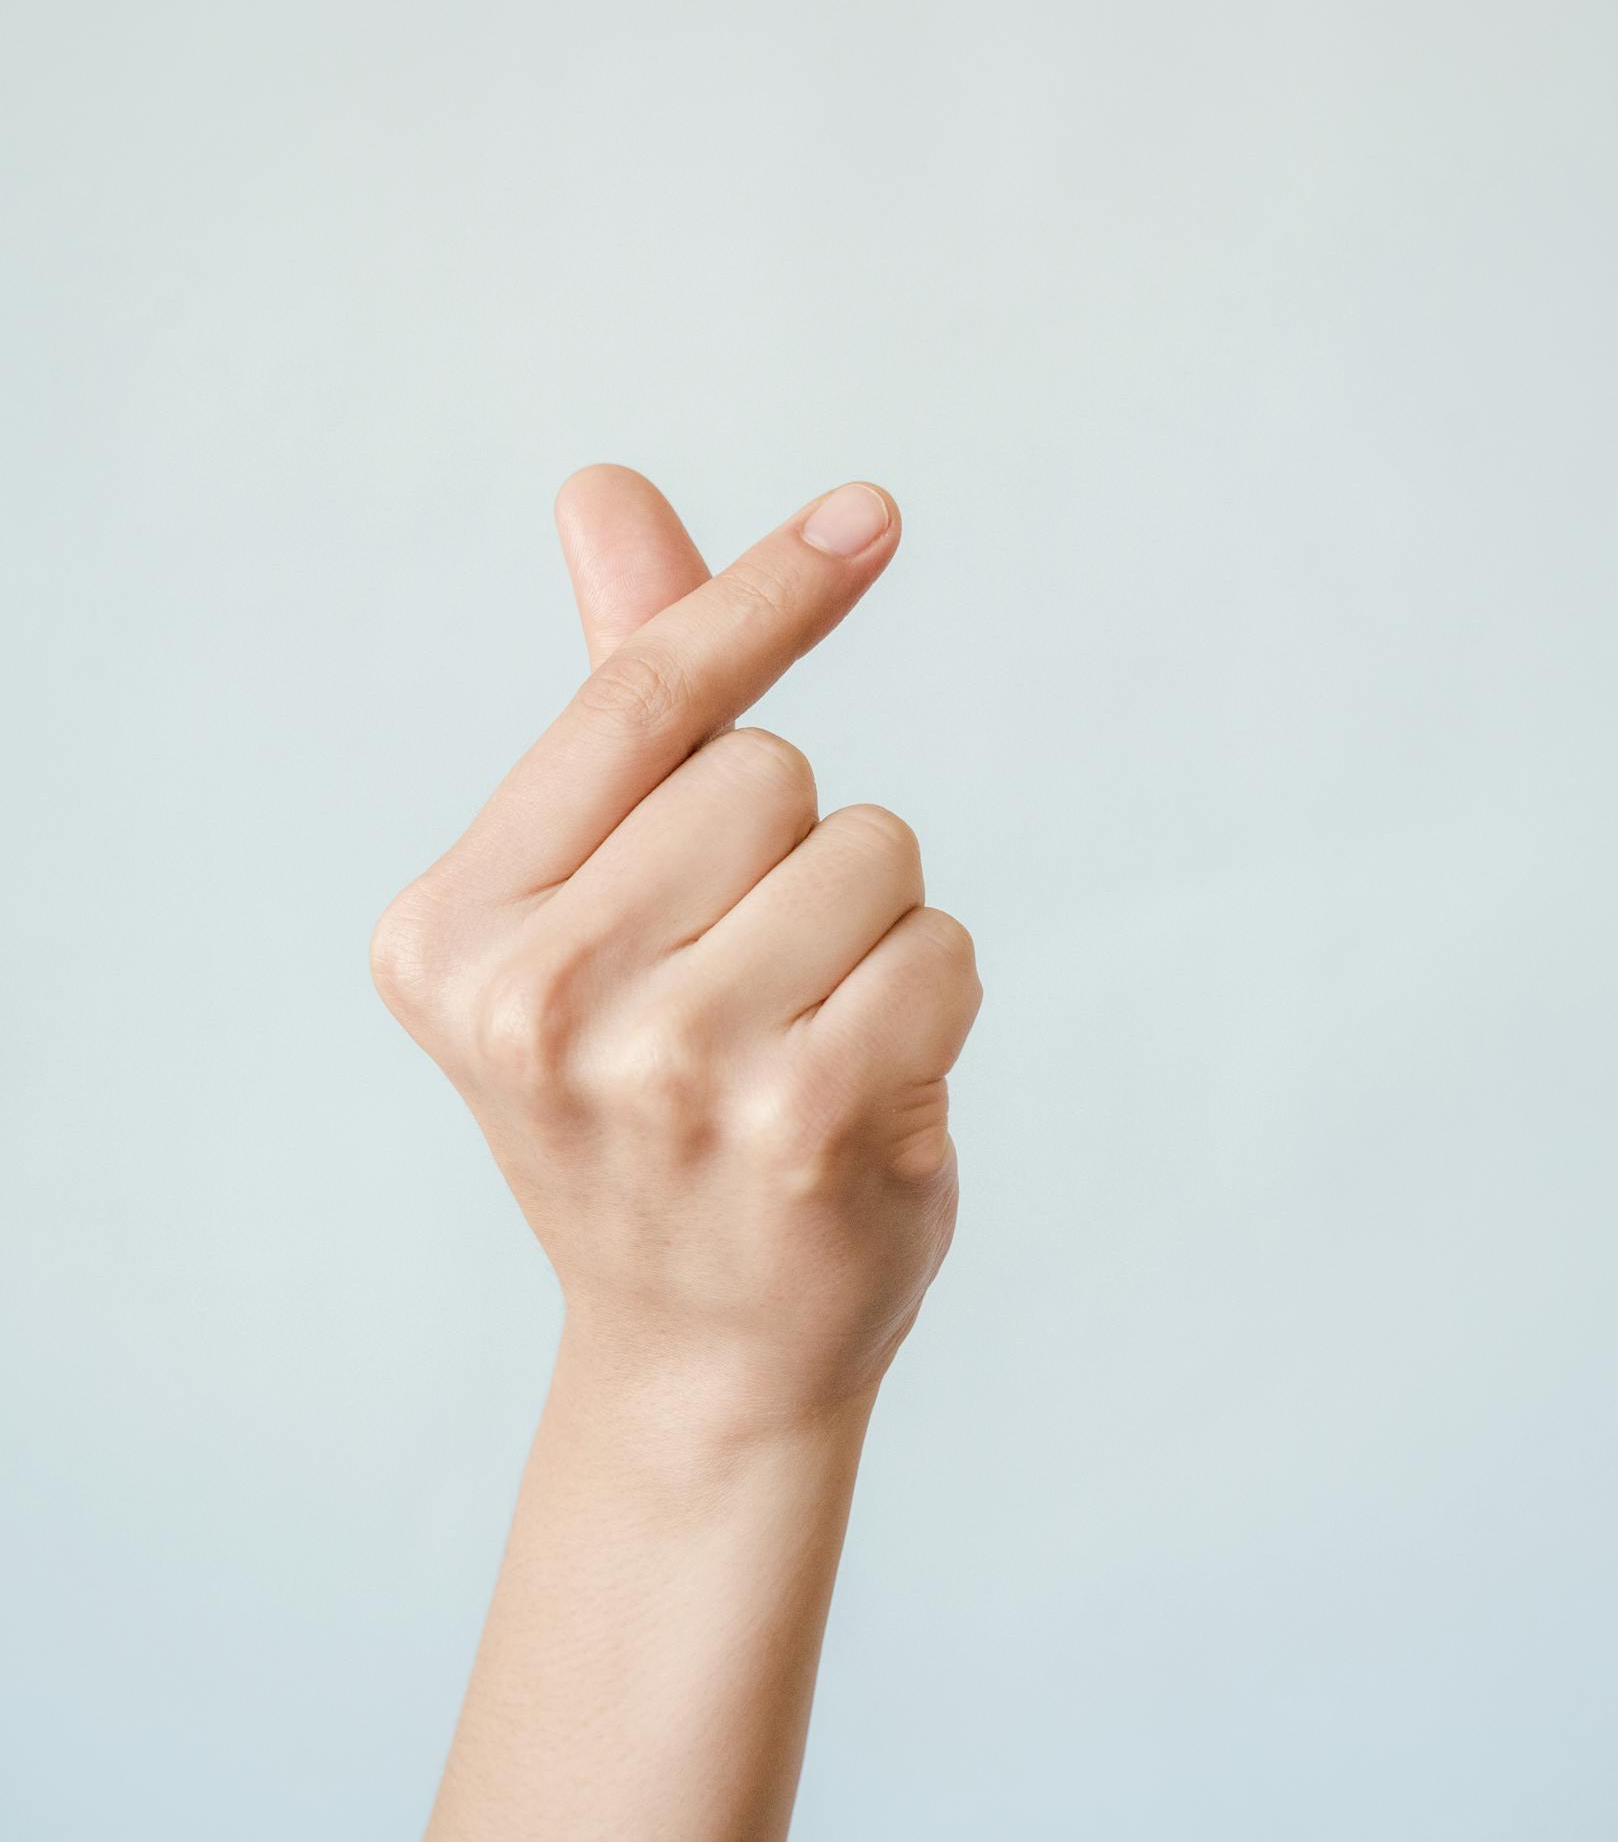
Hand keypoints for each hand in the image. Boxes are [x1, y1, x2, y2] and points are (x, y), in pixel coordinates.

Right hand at [369, 467, 981, 1437]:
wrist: (698, 1355)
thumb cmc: (653, 1107)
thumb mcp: (597, 908)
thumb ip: (618, 701)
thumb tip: (604, 486)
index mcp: (450, 930)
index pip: (635, 702)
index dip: (760, 598)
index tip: (871, 516)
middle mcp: (531, 996)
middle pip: (772, 771)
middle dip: (798, 854)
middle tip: (744, 991)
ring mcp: (663, 1066)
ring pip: (873, 848)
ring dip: (874, 930)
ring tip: (799, 1047)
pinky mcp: (799, 1122)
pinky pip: (942, 948)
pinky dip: (935, 1002)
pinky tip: (867, 1094)